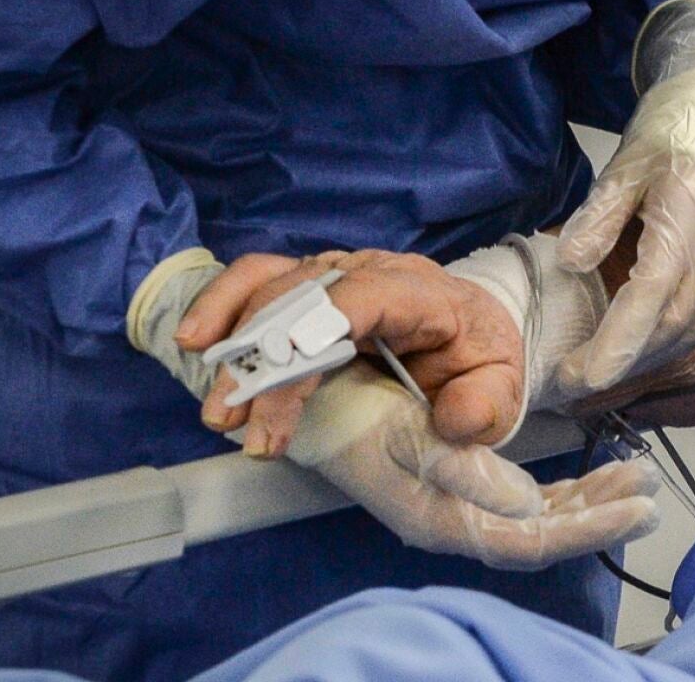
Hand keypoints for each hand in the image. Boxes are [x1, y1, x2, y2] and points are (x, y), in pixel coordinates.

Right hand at [174, 250, 525, 456]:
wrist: (472, 330)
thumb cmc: (478, 357)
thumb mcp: (500, 386)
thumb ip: (486, 405)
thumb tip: (454, 421)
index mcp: (419, 292)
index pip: (361, 298)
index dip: (315, 329)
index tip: (284, 376)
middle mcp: (368, 272)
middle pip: (302, 297)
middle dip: (262, 357)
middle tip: (234, 421)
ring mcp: (333, 274)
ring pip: (269, 282)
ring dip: (231, 334)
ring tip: (211, 396)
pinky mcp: (306, 286)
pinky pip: (256, 282)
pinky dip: (221, 308)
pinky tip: (194, 343)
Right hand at [295, 364, 661, 569]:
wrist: (297, 385)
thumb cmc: (344, 398)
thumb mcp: (398, 429)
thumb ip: (456, 467)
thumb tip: (520, 503)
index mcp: (435, 513)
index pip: (527, 538)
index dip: (588, 526)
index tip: (641, 505)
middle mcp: (445, 518)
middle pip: (537, 535)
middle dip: (597, 513)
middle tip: (651, 487)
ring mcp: (447, 504)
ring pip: (531, 519)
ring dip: (584, 500)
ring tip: (636, 476)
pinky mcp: (448, 483)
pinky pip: (516, 501)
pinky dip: (558, 492)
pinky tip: (590, 479)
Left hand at [555, 0, 694, 394]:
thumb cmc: (675, 132)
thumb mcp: (626, 165)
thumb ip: (598, 217)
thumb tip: (569, 262)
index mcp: (685, 229)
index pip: (648, 305)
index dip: (613, 347)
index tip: (578, 376)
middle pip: (666, 332)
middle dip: (617, 365)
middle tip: (568, 382)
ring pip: (687, 335)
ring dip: (642, 360)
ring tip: (597, 372)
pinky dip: (669, 345)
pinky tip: (641, 349)